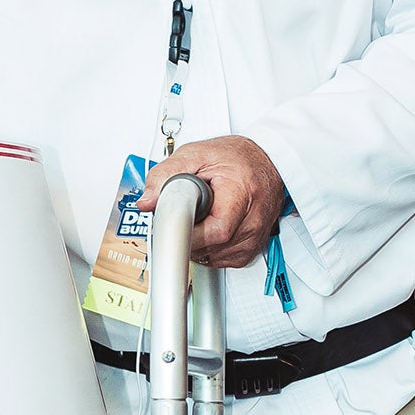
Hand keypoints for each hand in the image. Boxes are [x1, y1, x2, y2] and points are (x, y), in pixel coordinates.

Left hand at [144, 136, 285, 270]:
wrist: (266, 161)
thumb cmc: (237, 158)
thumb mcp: (196, 154)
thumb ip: (167, 174)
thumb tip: (148, 201)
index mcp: (241, 194)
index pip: (214, 231)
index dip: (187, 232)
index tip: (171, 225)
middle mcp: (252, 220)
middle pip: (210, 247)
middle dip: (188, 234)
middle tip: (183, 214)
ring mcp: (254, 238)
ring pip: (213, 257)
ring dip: (197, 243)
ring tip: (199, 217)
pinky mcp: (251, 249)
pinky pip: (221, 260)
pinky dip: (209, 248)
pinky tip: (209, 228)